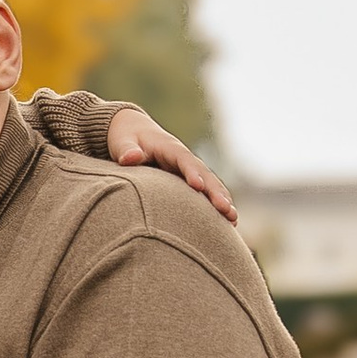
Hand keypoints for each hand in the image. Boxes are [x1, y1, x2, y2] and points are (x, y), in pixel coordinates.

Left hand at [105, 108, 236, 224]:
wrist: (133, 132)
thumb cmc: (126, 139)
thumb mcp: (123, 141)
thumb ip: (127, 150)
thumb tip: (129, 158)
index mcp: (169, 148)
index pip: (184, 160)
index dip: (192, 172)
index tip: (198, 187)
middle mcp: (184, 160)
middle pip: (205, 175)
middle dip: (216, 192)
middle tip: (226, 210)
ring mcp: (188, 171)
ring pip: (210, 185)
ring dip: (222, 201)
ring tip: (233, 221)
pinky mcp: (187, 182)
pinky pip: (205, 194)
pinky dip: (216, 207)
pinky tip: (227, 225)